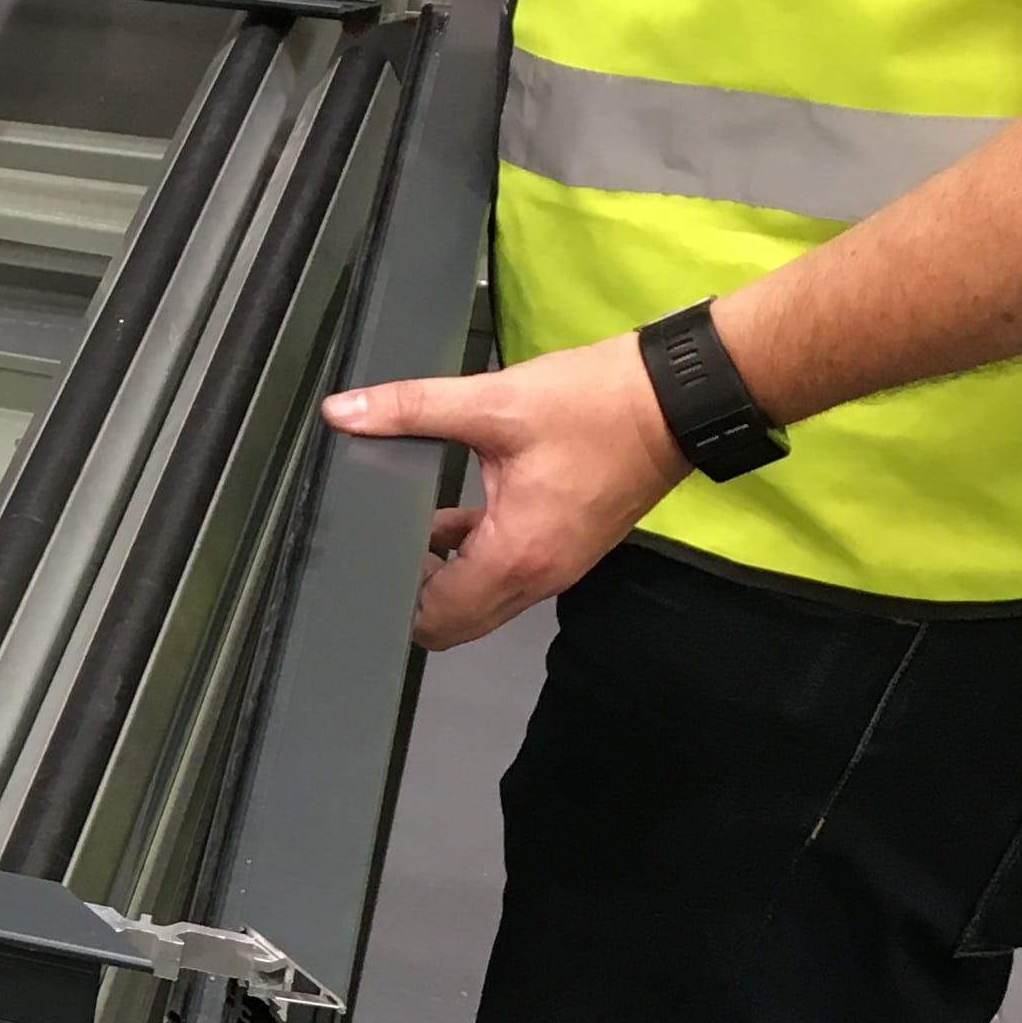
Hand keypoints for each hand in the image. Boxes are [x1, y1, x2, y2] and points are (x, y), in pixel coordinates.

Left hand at [324, 332, 684, 648]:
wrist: (677, 398)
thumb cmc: (599, 403)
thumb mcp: (496, 400)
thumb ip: (412, 408)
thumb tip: (344, 410)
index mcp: (517, 555)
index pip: (436, 618)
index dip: (392, 599)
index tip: (366, 564)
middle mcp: (539, 576)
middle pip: (455, 624)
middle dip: (413, 598)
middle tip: (382, 551)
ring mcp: (557, 567)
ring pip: (481, 603)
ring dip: (443, 580)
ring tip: (409, 533)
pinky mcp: (565, 549)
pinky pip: (505, 576)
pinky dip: (472, 560)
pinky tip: (450, 520)